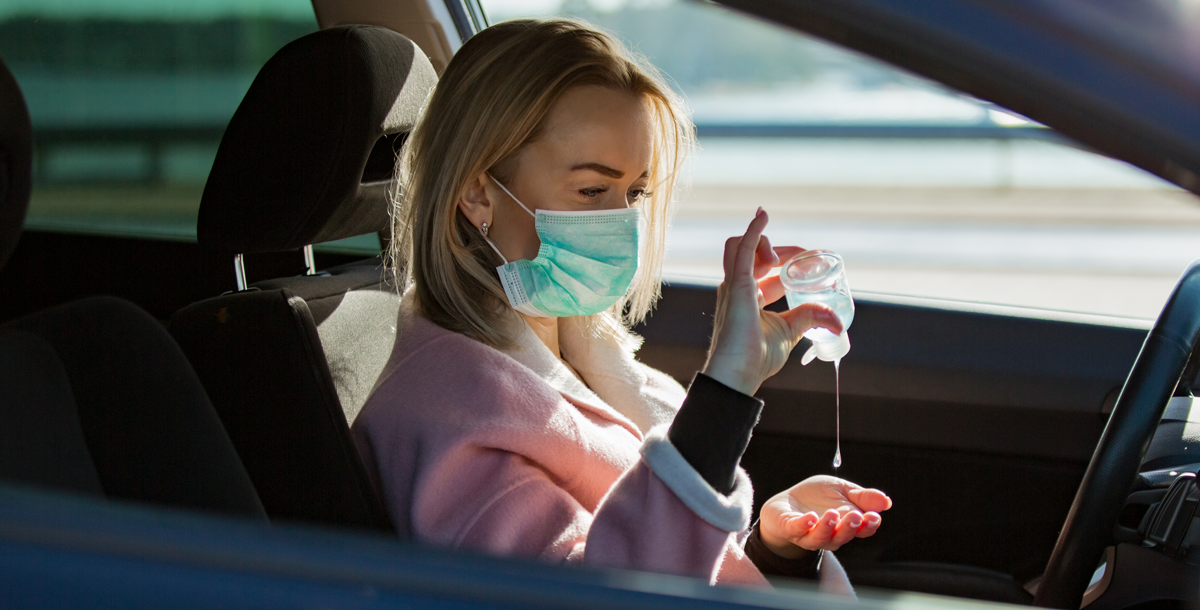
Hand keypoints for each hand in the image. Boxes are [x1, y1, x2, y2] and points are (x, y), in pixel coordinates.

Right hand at [702, 208, 842, 395]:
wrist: (739, 373)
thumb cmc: (756, 358)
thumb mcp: (790, 331)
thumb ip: (809, 318)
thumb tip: (837, 322)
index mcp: (748, 298)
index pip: (765, 271)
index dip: (786, 263)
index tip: (807, 262)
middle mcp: (737, 288)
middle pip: (753, 254)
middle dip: (778, 251)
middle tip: (802, 256)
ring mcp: (734, 285)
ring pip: (740, 246)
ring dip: (762, 243)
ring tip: (781, 259)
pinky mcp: (736, 285)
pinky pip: (741, 249)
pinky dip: (753, 231)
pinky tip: (762, 216)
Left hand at [758, 476, 891, 556]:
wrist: (786, 503)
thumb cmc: (817, 497)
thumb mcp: (841, 490)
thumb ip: (862, 496)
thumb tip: (886, 501)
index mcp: (846, 524)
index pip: (862, 529)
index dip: (869, 525)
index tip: (874, 516)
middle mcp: (830, 534)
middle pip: (843, 536)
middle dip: (850, 527)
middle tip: (856, 516)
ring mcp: (809, 534)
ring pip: (821, 538)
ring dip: (828, 527)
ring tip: (832, 514)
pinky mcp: (790, 529)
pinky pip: (798, 530)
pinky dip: (805, 524)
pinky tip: (811, 516)